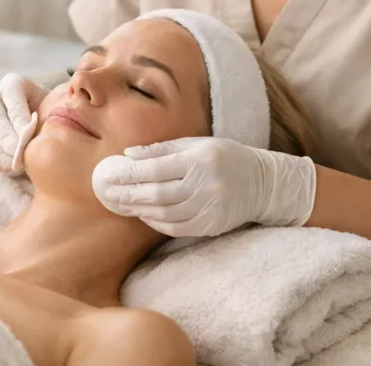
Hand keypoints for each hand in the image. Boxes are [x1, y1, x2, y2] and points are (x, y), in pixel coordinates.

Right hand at [0, 73, 46, 174]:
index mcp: (12, 84)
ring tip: (16, 165)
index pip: (13, 101)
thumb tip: (45, 129)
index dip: (19, 121)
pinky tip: (8, 167)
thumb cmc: (47, 112)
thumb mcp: (52, 106)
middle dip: (7, 139)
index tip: (28, 137)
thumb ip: (51, 113)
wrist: (36, 119)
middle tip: (20, 156)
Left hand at [92, 137, 316, 236]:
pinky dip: (155, 221)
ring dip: (138, 209)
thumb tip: (129, 155)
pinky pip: (176, 227)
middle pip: (157, 193)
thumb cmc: (225, 156)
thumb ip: (164, 149)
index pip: (157, 167)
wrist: (263, 183)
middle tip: (107, 192)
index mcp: (201, 159)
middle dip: (128, 193)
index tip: (110, 172)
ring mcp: (209, 208)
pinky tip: (142, 214)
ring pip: (164, 213)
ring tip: (119, 203)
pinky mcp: (211, 226)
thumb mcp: (198, 143)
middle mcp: (206, 185)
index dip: (131, 171)